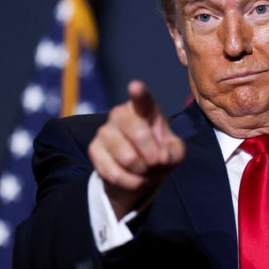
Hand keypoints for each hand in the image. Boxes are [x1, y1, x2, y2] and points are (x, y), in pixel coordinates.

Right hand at [88, 80, 185, 218]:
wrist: (138, 172)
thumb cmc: (159, 152)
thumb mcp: (175, 152)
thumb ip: (175, 151)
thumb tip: (162, 156)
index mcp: (144, 108)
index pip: (142, 99)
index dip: (139, 93)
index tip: (136, 87)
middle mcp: (120, 114)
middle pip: (139, 134)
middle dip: (153, 156)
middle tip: (156, 162)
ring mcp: (104, 131)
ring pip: (128, 157)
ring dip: (143, 171)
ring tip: (145, 169)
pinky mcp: (93, 150)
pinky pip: (114, 173)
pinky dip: (131, 182)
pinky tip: (134, 178)